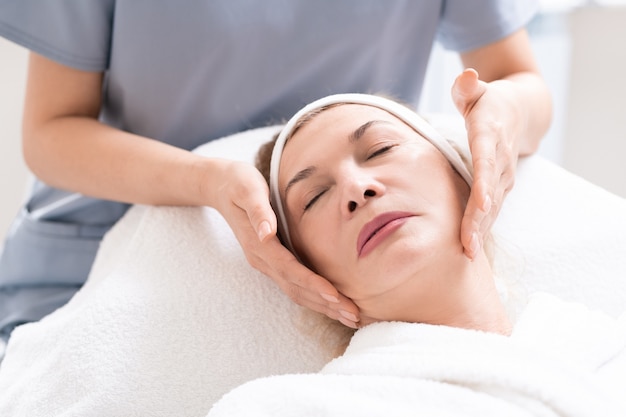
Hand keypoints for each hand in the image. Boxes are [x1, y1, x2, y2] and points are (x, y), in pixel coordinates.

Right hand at [212, 159, 360, 327]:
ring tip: (350, 317)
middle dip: (325, 304)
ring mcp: (266, 263)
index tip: (335, 296)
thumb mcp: (247, 190)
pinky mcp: (272, 262)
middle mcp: (261, 260)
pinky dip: (315, 297)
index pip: (289, 270)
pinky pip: (295, 285)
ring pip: (296, 292)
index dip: (313, 284)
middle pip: (296, 289)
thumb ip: (258, 211)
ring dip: (323, 307)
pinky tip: (333, 303)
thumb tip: (266, 233)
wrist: (220, 186)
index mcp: (258, 245)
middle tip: (354, 317)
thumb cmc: (238, 183)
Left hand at [451, 68, 520, 258]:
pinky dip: (482, 227)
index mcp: (489, 134)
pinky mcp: (501, 185)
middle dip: (478, 219)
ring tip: (468, 253)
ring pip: (492, 205)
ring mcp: (502, 175)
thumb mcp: (477, 91)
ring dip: (480, 229)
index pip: (486, 160)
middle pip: (489, 191)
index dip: (484, 182)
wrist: (520, 113)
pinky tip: (471, 247)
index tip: (480, 203)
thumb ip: (467, 87)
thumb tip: (466, 77)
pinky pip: (491, 209)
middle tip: (468, 245)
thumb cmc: (489, 102)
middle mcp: (499, 158)